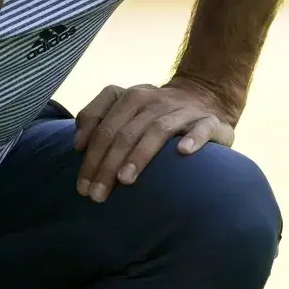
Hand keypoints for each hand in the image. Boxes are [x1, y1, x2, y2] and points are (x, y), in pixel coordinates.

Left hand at [73, 79, 236, 202]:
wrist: (206, 95)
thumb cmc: (156, 113)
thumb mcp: (126, 110)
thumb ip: (98, 120)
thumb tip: (78, 145)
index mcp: (131, 97)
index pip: (104, 123)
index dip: (90, 154)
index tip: (82, 184)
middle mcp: (154, 100)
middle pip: (125, 132)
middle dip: (107, 165)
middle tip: (97, 194)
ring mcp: (183, 110)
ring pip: (158, 130)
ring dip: (140, 154)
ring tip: (126, 180)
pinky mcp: (210, 121)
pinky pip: (202, 128)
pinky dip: (193, 139)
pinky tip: (183, 153)